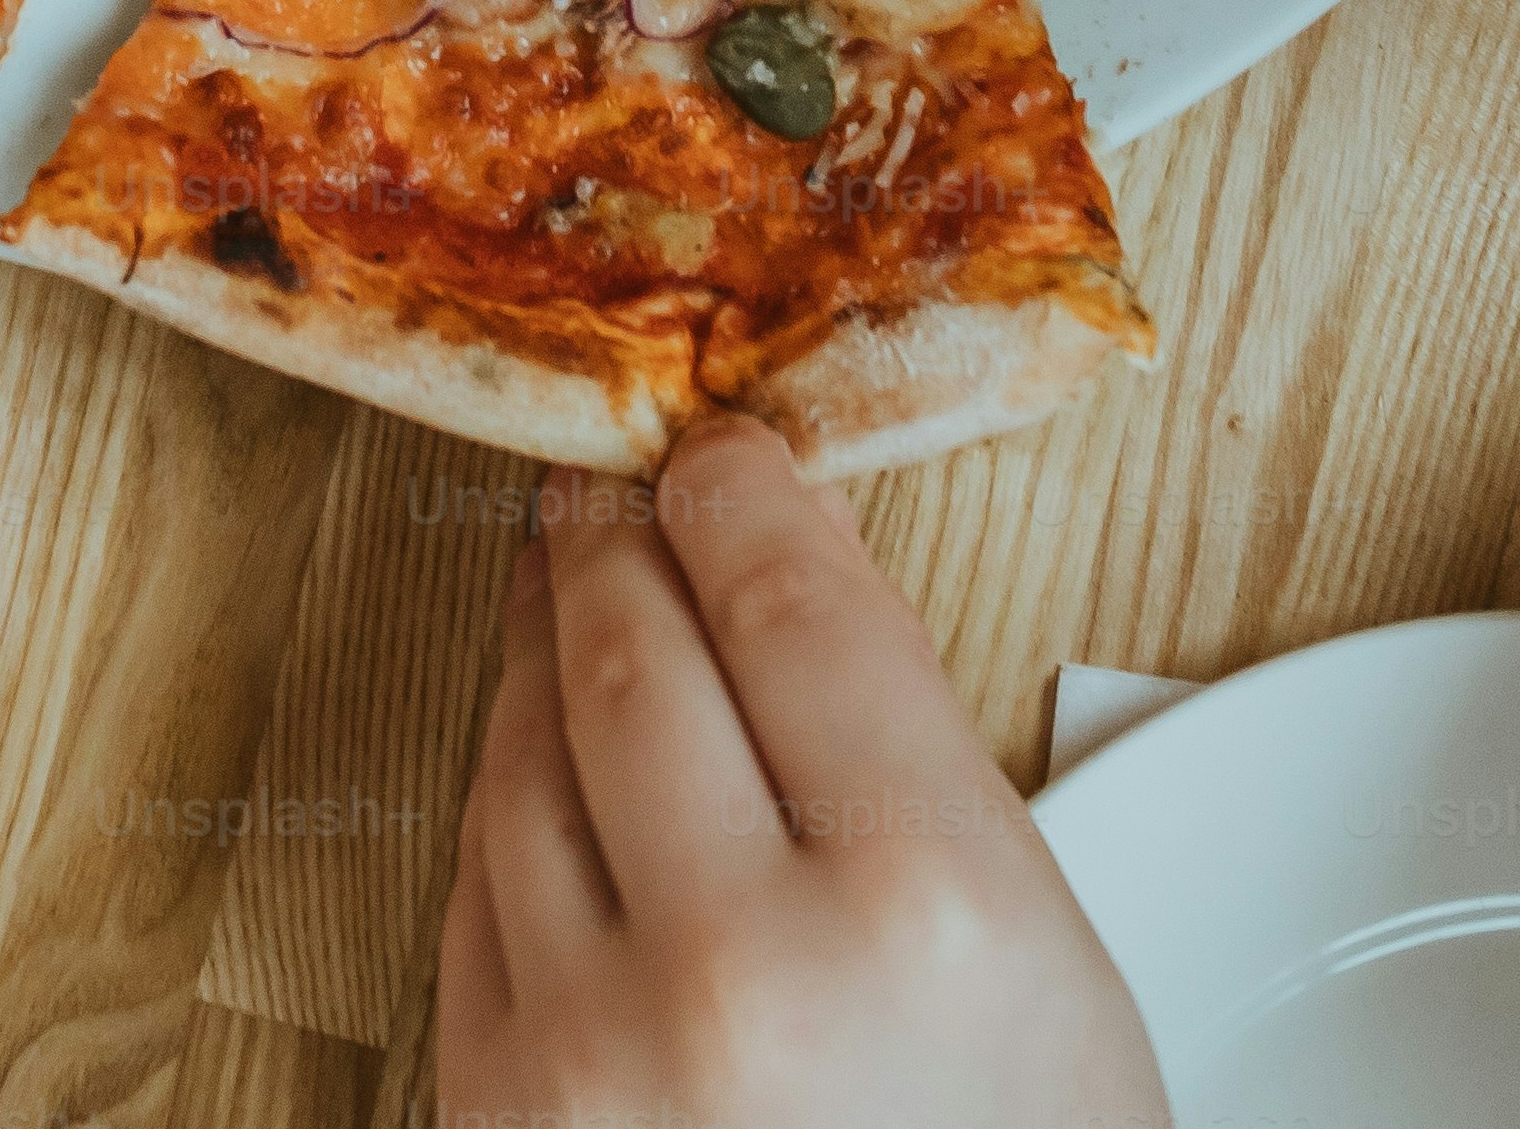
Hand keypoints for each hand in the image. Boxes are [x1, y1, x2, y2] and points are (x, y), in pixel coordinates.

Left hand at [443, 418, 1164, 1128]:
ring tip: (567, 592)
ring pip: (522, 761)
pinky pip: (474, 894)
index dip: (740, 497)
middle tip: (618, 488)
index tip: (723, 457)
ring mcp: (596, 1055)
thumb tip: (773, 579)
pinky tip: (536, 758)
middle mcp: (744, 968)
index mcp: (927, 904)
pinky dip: (504, 801)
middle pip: (636, 656)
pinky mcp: (494, 1117)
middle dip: (620, 547)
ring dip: (541, 656)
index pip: (791, 602)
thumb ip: (906, 761)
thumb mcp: (1044, 956)